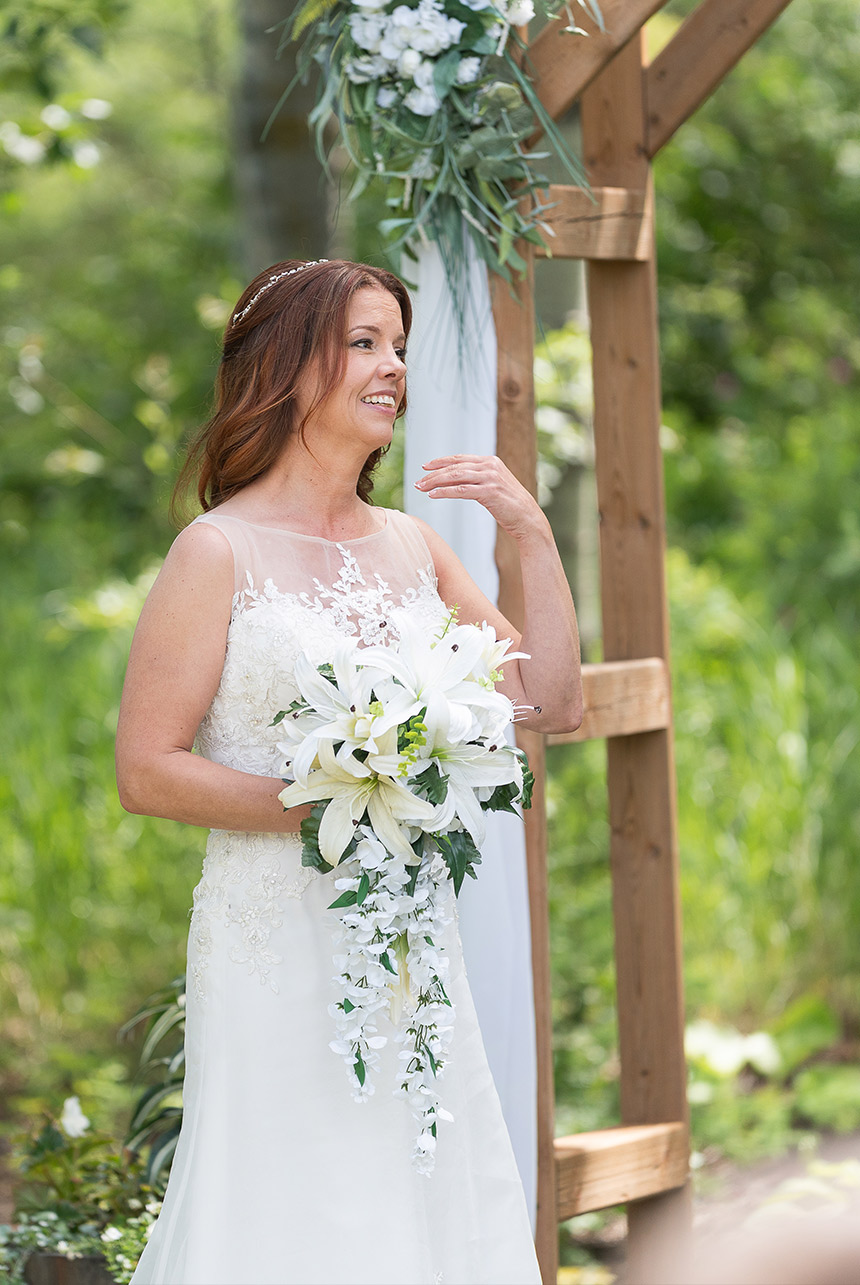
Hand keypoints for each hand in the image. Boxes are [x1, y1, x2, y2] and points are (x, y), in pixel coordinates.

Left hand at [414, 455, 546, 542]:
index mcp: (490, 461)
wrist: (527, 518)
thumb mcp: (493, 486)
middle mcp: (490, 466)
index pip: (460, 458)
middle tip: (419, 481)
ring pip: (455, 476)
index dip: (441, 462)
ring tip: (421, 488)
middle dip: (433, 473)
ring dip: (435, 482)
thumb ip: (479, 478)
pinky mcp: (489, 492)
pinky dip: (444, 492)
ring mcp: (490, 478)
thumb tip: (458, 478)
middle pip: (455, 466)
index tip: (425, 467)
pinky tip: (433, 495)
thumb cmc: (509, 505)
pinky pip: (461, 490)